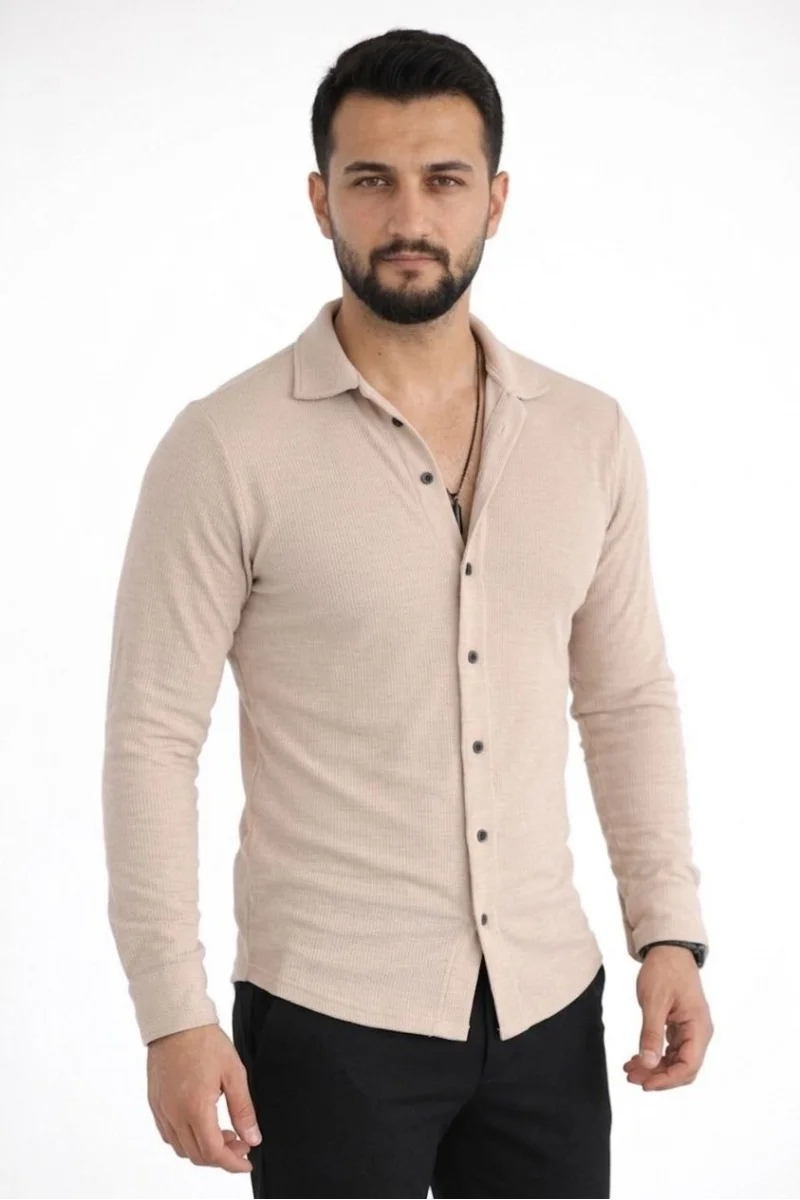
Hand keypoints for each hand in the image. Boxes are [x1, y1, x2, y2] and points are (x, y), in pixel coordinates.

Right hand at [147, 1022, 261, 1172]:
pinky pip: (169, 1135)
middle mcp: (174, 1114)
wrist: (176, 1021)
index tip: (246, 1162)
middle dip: (222, 1157)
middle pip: (197, 1155)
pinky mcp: (155, 1104)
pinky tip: (202, 1125)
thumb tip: (252, 1138)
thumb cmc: (205, 1041)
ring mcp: (162, 1110)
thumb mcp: (234, 1073)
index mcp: (195, 1108)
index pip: (213, 1152)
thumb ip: (243, 1110)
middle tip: (241, 1143)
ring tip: (224, 1132)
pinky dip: (187, 1139)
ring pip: (182, 1148)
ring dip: (204, 1149)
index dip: (232, 1163)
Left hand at [623, 945, 713, 1090]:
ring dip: (654, 1068)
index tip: (645, 1084)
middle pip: (683, 1068)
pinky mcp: (680, 1027)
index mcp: (699, 1028)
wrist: (669, 950)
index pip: (688, 1066)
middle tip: (631, 1077)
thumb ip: (651, 1033)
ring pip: (675, 1061)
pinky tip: (636, 1059)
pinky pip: (670, 1050)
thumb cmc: (665, 971)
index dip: (667, 1080)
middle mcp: (699, 1033)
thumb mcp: (654, 1001)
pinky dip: (654, 1056)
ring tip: (629, 1069)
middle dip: (658, 1076)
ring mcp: (690, 1031)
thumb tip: (647, 1063)